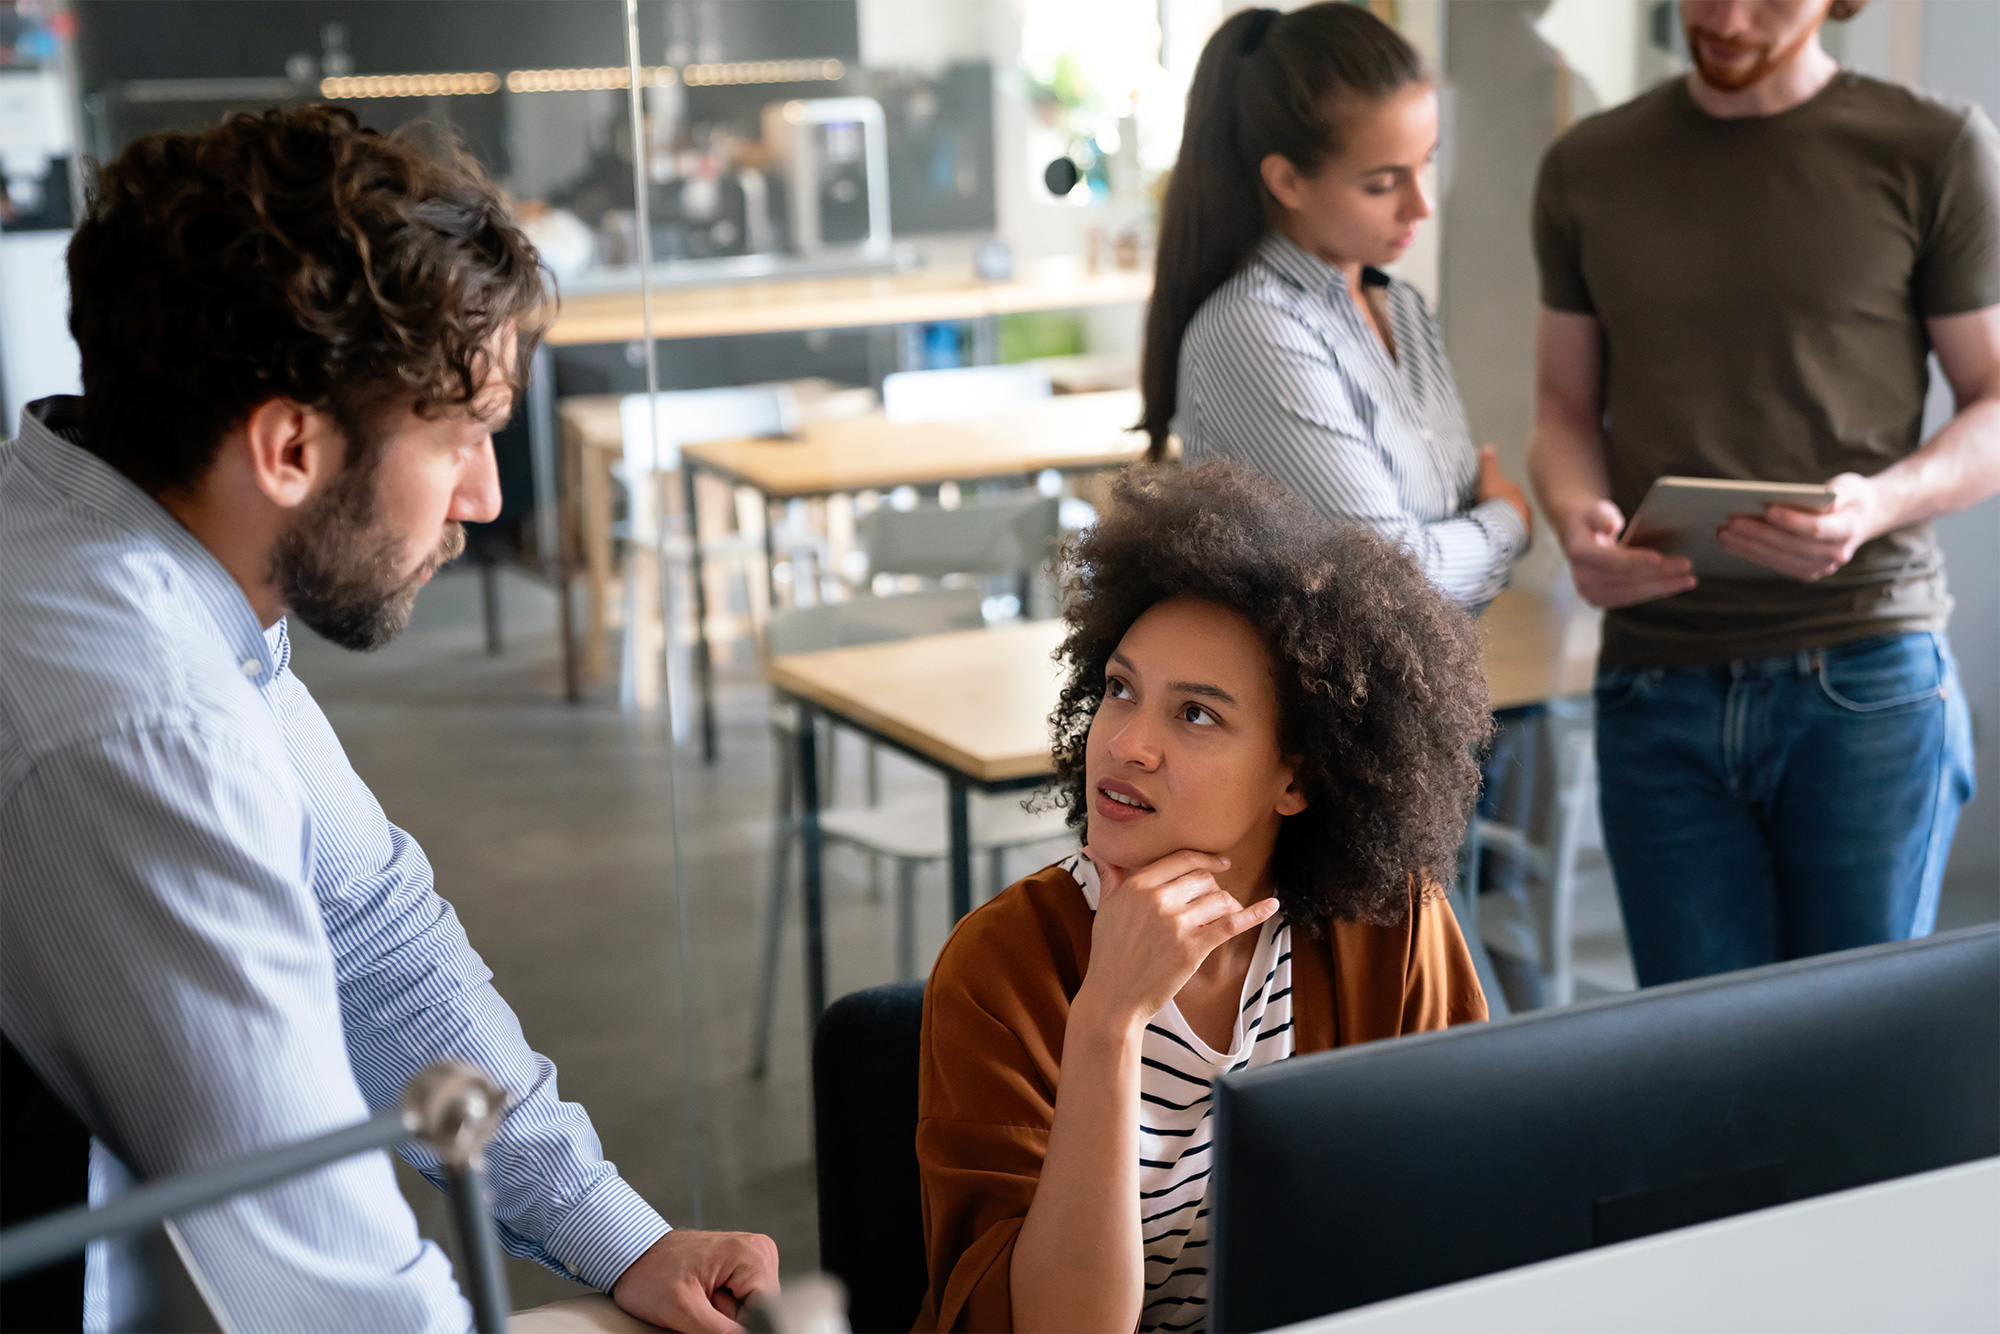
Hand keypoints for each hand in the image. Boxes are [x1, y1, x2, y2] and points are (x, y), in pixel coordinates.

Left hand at [611, 1229, 779, 1332]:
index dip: (738, 1325)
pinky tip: (703, 1296)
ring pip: (750, 1310)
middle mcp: (758, 1252)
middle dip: (729, 1318)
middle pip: (760, 1311)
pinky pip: (741, 1303)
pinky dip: (721, 1308)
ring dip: (724, 1315)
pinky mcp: (740, 1268)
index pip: (767, 1311)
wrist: (633, 1257)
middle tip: (700, 1303)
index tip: (709, 1317)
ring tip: (699, 1297)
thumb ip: (721, 1332)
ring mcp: (750, 1259)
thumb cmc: (650, 1273)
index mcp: (752, 1254)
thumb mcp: (684, 1310)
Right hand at [1075, 847, 1277, 1031]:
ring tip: (1226, 915)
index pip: (1181, 859)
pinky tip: (1272, 906)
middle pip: (1204, 878)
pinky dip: (1255, 913)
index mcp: (1137, 885)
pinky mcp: (1193, 948)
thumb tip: (1096, 850)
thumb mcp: (1105, 909)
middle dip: (1214, 887)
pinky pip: (1231, 923)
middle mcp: (1157, 899)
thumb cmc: (1109, 954)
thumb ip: (1110, 877)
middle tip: (1215, 901)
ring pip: (1219, 898)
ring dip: (1228, 905)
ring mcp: (1177, 923)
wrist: (1114, 997)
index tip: (1222, 863)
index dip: (1206, 859)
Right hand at [1475, 444, 1533, 539]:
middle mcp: (1524, 506)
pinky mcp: (1524, 539)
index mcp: (1515, 491)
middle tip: (1488, 516)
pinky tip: (1500, 540)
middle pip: (1511, 507)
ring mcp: (1525, 523)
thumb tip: (1488, 445)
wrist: (1502, 525)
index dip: (1496, 495)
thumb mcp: (1487, 478)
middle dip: (1502, 510)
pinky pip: (1515, 537)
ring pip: (1514, 522)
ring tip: (1493, 531)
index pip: (1506, 491)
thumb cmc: (1494, 499)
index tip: (1486, 501)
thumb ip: (1488, 463)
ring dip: (1506, 525)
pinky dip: (1508, 537)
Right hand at [1558, 498, 1696, 608]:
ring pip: (1632, 593)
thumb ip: (1602, 515)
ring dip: (1663, 586)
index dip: (1634, 560)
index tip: (1659, 558)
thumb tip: (1612, 525)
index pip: (1608, 560)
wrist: (1579, 536)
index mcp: (1578, 551)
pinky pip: (1633, 598)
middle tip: (1687, 564)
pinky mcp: (1602, 600)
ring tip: (1689, 579)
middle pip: (1626, 579)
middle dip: (1659, 573)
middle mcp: (1581, 577)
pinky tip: (1675, 584)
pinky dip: (1656, 591)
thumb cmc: (1593, 519)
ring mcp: (1590, 592)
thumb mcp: (1595, 509)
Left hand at [1715, 472, 1883, 581]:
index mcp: (1848, 530)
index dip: (1792, 521)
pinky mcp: (1806, 571)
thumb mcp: (1851, 486)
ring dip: (1748, 547)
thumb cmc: (1852, 497)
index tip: (1767, 509)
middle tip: (1730, 521)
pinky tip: (1731, 543)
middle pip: (1791, 546)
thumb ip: (1838, 492)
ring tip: (1723, 532)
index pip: (1817, 529)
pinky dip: (1752, 554)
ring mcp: (1821, 567)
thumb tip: (1817, 496)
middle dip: (1759, 534)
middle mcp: (1835, 554)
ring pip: (1779, 558)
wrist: (1864, 518)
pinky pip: (1776, 564)